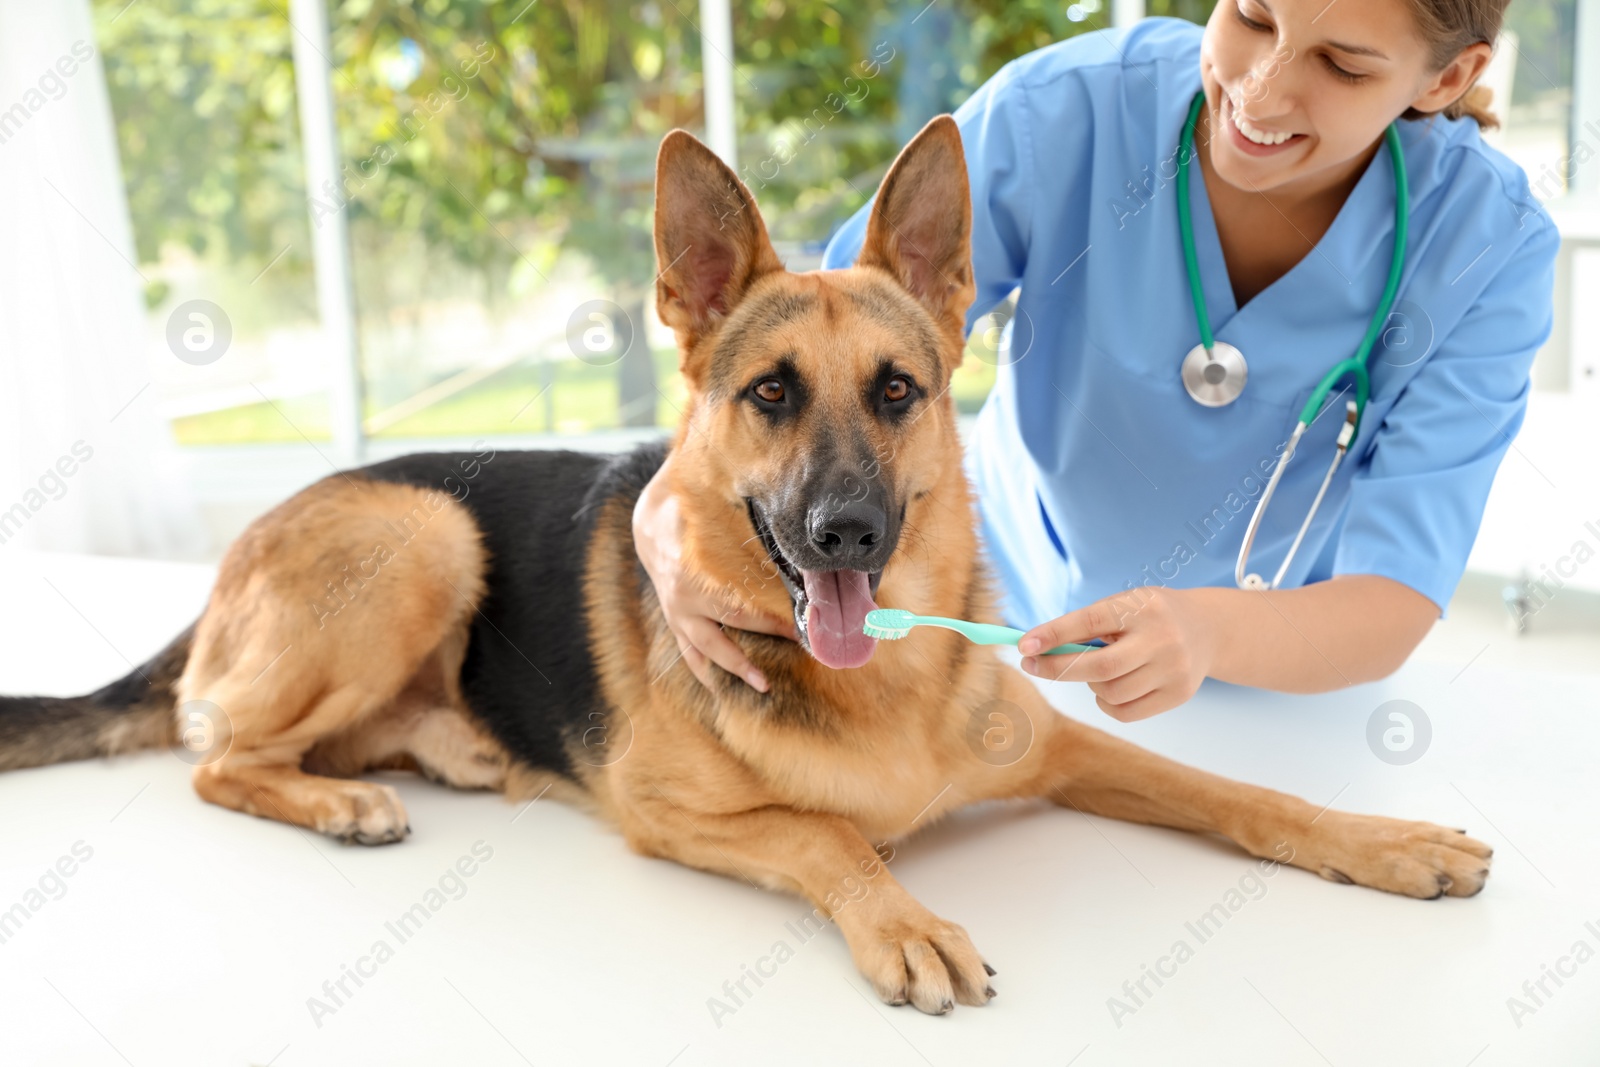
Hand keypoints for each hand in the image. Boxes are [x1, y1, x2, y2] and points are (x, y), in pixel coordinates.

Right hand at [632, 457, 797, 691]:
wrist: (649, 520)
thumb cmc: (693, 507)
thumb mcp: (718, 503)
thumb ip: (751, 509)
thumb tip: (795, 511)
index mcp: (696, 569)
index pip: (747, 596)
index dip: (780, 610)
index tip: (811, 619)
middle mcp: (684, 597)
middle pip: (737, 623)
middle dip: (774, 634)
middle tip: (809, 646)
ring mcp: (677, 614)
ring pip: (709, 649)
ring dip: (738, 668)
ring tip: (765, 685)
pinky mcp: (675, 622)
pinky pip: (690, 653)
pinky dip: (708, 670)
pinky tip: (725, 687)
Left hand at [1016, 587, 1215, 720]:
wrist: (1207, 629)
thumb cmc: (1149, 616)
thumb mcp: (1123, 606)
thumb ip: (1086, 627)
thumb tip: (1037, 649)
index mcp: (1142, 607)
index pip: (1090, 622)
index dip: (1054, 635)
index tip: (1024, 646)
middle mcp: (1162, 638)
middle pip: (1100, 666)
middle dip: (1058, 669)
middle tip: (1032, 665)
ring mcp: (1174, 668)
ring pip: (1111, 693)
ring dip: (1090, 685)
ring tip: (1098, 670)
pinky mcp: (1179, 694)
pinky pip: (1125, 712)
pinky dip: (1107, 703)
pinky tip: (1113, 688)